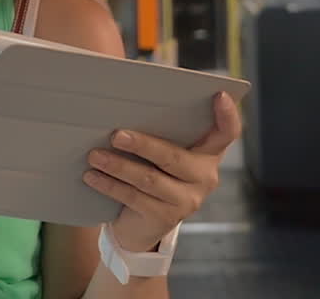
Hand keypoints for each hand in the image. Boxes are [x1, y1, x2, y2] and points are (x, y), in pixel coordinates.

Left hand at [83, 92, 241, 251]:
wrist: (142, 225)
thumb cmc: (152, 173)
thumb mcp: (162, 153)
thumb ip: (160, 131)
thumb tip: (127, 103)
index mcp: (209, 154)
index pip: (227, 133)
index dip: (227, 115)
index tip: (219, 95)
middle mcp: (205, 177)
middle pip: (174, 157)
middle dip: (142, 145)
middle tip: (116, 135)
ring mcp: (187, 200)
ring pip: (149, 179)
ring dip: (118, 166)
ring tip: (94, 155)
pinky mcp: (166, 218)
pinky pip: (135, 198)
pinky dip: (110, 185)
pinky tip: (92, 176)